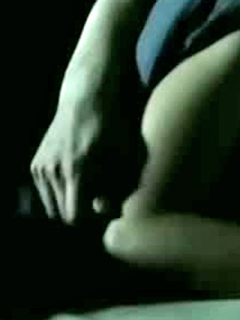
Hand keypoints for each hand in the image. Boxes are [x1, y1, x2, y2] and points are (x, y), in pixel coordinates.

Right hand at [30, 74, 145, 223]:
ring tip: (89, 188)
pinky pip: (45, 193)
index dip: (91, 219)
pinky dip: (59, 193)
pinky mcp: (35, 165)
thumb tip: (105, 211)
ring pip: (52, 206)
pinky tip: (77, 179)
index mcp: (76, 170)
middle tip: (99, 198)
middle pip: (61, 215)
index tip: (105, 207)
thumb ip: (116, 186)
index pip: (73, 217)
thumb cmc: (112, 127)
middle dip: (81, 213)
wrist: (86, 100)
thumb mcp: (123, 155)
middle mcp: (53, 171)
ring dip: (69, 204)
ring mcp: (40, 168)